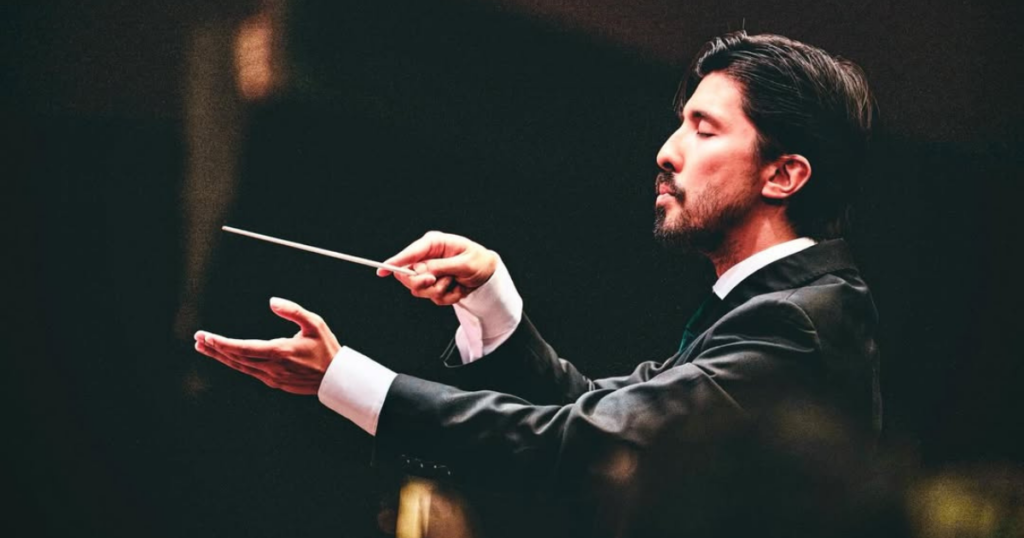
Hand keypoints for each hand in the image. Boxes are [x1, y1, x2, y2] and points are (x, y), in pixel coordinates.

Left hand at [193, 297, 340, 394]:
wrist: (336, 378)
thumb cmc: (327, 349)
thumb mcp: (315, 323)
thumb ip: (293, 310)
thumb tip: (272, 301)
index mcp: (280, 352)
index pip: (243, 348)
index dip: (222, 343)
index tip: (206, 336)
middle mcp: (273, 367)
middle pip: (236, 358)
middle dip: (215, 348)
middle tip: (199, 339)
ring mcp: (272, 377)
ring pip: (240, 366)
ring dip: (221, 357)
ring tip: (205, 348)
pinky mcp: (275, 382)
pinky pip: (249, 372)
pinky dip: (235, 364)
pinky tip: (228, 358)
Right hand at [377, 231, 497, 305]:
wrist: (486, 274)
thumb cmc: (477, 261)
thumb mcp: (464, 263)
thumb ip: (442, 267)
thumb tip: (422, 271)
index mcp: (433, 244)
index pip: (410, 253)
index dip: (395, 262)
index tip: (383, 270)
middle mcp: (427, 257)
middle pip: (408, 275)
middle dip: (422, 282)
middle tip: (435, 280)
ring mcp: (428, 272)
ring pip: (419, 289)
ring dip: (439, 290)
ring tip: (454, 281)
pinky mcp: (433, 285)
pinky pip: (432, 298)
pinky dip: (447, 297)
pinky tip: (457, 288)